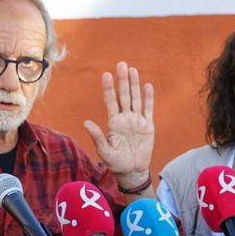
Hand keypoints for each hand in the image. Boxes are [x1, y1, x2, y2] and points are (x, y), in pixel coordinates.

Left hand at [84, 61, 153, 183]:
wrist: (132, 171)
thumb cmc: (116, 162)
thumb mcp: (104, 151)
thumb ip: (97, 136)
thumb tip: (86, 123)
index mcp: (114, 122)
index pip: (110, 101)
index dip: (108, 88)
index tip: (105, 75)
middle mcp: (125, 118)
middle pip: (123, 95)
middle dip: (122, 80)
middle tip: (121, 64)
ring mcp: (136, 121)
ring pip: (135, 98)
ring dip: (134, 85)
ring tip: (132, 70)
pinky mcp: (147, 126)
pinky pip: (148, 109)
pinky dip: (148, 98)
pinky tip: (147, 86)